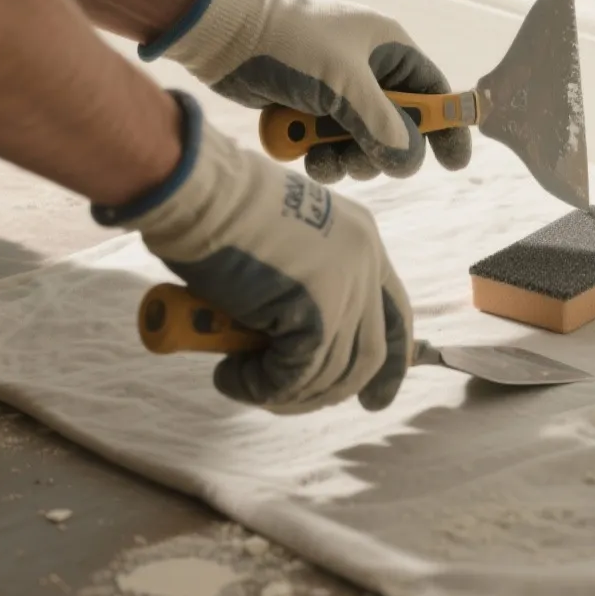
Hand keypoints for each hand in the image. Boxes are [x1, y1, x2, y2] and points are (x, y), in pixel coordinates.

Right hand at [96, 92, 412, 411]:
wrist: (198, 192)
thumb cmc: (218, 210)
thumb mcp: (283, 244)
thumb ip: (302, 285)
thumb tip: (289, 343)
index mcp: (363, 241)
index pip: (396, 315)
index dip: (390, 364)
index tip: (375, 400)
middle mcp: (365, 263)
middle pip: (369, 354)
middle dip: (334, 391)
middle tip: (289, 403)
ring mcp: (345, 287)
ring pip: (331, 372)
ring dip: (286, 392)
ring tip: (243, 380)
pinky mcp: (316, 313)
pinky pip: (296, 375)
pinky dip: (262, 388)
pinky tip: (230, 377)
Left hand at [140, 0, 470, 183]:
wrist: (222, 35)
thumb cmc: (290, 44)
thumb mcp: (344, 83)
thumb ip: (383, 126)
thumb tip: (410, 161)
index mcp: (388, 49)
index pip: (433, 92)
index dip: (446, 127)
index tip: (453, 162)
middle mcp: (368, 70)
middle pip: (398, 128)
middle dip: (381, 151)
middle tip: (361, 160)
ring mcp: (337, 90)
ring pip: (363, 142)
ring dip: (346, 158)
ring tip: (322, 159)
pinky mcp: (308, 106)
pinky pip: (330, 144)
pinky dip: (321, 156)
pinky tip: (304, 155)